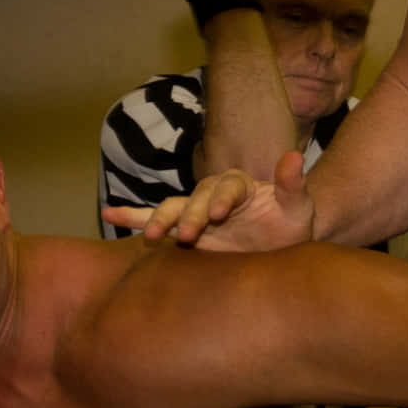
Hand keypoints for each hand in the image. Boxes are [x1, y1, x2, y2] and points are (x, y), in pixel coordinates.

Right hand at [102, 151, 314, 250]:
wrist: (277, 250)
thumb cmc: (290, 226)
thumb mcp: (297, 207)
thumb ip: (292, 184)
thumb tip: (296, 157)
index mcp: (239, 185)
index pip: (228, 186)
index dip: (222, 198)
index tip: (219, 214)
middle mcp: (212, 194)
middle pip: (196, 199)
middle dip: (191, 215)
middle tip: (188, 234)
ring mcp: (195, 211)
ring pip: (172, 209)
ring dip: (160, 219)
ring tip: (153, 234)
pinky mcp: (181, 229)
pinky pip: (152, 219)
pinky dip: (131, 217)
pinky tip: (109, 215)